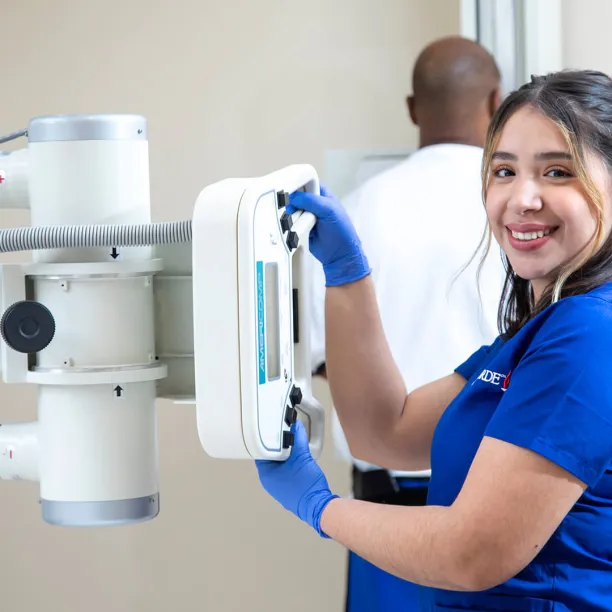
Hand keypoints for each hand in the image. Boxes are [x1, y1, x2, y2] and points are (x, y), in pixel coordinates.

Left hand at [256, 420, 338, 536]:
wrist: (319, 506)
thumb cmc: (306, 485)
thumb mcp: (302, 457)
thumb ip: (298, 439)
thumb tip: (296, 426)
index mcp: (266, 474)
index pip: (260, 451)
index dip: (267, 438)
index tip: (274, 429)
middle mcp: (269, 481)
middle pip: (270, 457)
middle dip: (279, 446)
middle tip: (286, 434)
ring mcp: (278, 487)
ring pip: (279, 465)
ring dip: (286, 455)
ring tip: (293, 444)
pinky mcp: (288, 490)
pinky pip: (285, 472)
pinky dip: (290, 464)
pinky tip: (298, 459)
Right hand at [288, 185, 370, 286]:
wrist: (339, 254)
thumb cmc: (341, 231)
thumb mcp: (329, 210)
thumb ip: (311, 201)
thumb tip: (293, 197)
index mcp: (321, 194)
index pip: (305, 181)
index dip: (296, 183)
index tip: (287, 188)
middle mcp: (312, 203)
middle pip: (294, 195)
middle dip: (290, 201)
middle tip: (289, 207)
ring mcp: (306, 215)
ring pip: (290, 209)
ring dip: (289, 214)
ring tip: (293, 219)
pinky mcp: (300, 226)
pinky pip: (290, 222)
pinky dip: (289, 224)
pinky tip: (291, 226)